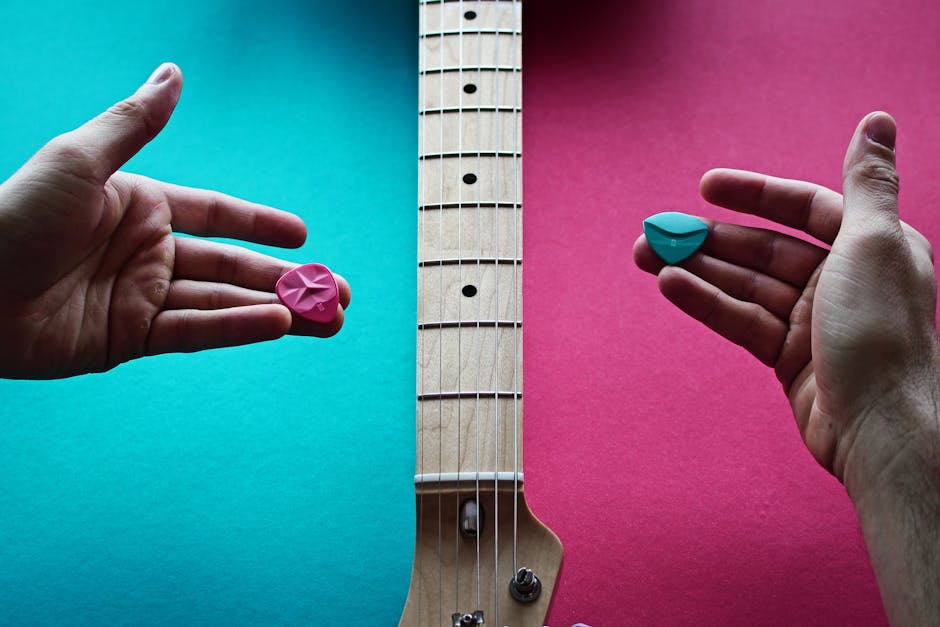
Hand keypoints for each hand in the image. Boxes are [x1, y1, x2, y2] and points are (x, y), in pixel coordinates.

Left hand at [0, 63, 349, 378]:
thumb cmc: (12, 216)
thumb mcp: (79, 162)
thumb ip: (135, 123)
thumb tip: (174, 72)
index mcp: (141, 206)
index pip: (217, 215)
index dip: (261, 225)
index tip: (304, 236)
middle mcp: (148, 252)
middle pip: (233, 266)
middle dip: (287, 280)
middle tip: (338, 292)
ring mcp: (141, 297)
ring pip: (224, 303)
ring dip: (279, 311)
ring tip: (329, 318)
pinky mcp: (129, 338)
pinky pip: (194, 332)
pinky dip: (237, 329)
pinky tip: (277, 325)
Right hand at [634, 112, 938, 488]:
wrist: (881, 430)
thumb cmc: (882, 333)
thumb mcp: (875, 243)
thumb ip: (867, 181)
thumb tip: (876, 119)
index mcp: (871, 246)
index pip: (805, 208)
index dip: (755, 194)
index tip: (706, 186)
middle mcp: (842, 280)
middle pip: (764, 250)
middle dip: (708, 239)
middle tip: (654, 230)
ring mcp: (813, 321)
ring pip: (744, 286)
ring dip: (695, 270)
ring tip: (645, 257)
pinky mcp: (788, 357)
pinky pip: (741, 320)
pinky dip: (706, 302)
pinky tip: (671, 287)